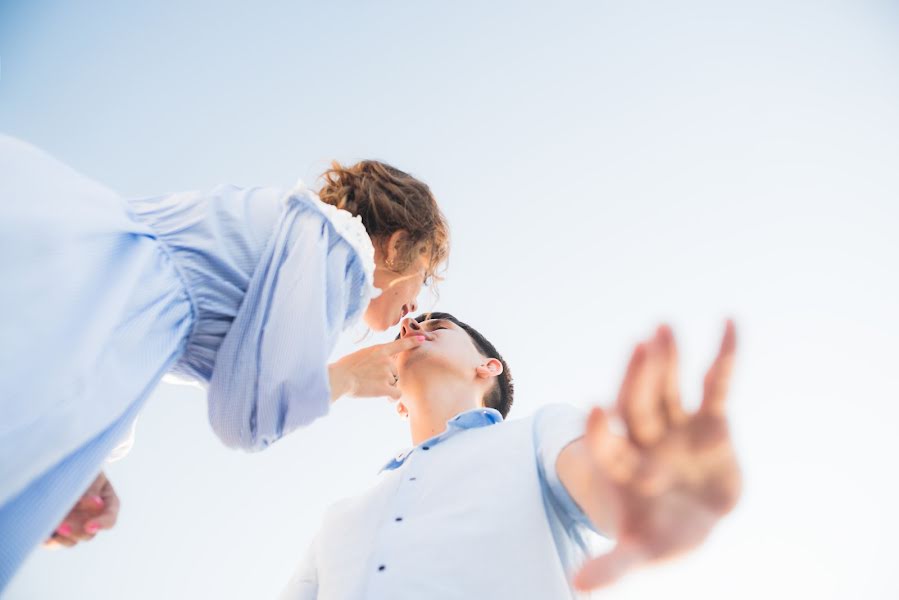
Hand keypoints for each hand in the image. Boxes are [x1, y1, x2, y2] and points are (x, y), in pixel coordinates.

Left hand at [44, 471, 119, 547]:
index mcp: (107, 503)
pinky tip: (43, 531)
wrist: (63, 465)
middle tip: (62, 525)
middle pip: (88, 534)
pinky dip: (48, 538)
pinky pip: (53, 541)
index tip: (90, 525)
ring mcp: (75, 524)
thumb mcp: (90, 472)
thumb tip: (89, 502)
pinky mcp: (57, 529)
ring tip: (51, 525)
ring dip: (62, 536)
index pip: (109, 519)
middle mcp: (92, 517)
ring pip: (71, 541)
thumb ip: (91, 488)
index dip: (102, 524)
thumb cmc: (81, 466)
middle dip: (76, 531)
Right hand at [328, 335, 424, 400]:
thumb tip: (384, 365)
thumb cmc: (345, 368)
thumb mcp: (362, 354)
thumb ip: (375, 357)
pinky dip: (392, 397)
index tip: (423, 339)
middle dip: (388, 376)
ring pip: (394, 382)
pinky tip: (385, 397)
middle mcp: (386, 360)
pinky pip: (397, 393)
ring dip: (386, 386)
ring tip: (371, 386)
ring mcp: (387, 373)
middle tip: (371, 379)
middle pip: (396, 371)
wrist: (340, 377)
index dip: (412, 341)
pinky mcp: (385, 387)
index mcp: (379, 350)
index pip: (400, 344)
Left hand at [574, 321, 740, 590]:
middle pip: (637, 405)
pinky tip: (729, 322)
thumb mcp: (640, 553)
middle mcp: (645, 439)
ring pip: (668, 388)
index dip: (601, 431)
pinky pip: (716, 384)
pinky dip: (724, 356)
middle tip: (640, 346)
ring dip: (667, 360)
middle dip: (638, 378)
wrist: (690, 519)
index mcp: (623, 469)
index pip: (606, 446)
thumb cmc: (657, 535)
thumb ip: (615, 565)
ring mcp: (675, 426)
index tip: (594, 410)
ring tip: (663, 328)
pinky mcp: (709, 420)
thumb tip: (578, 588)